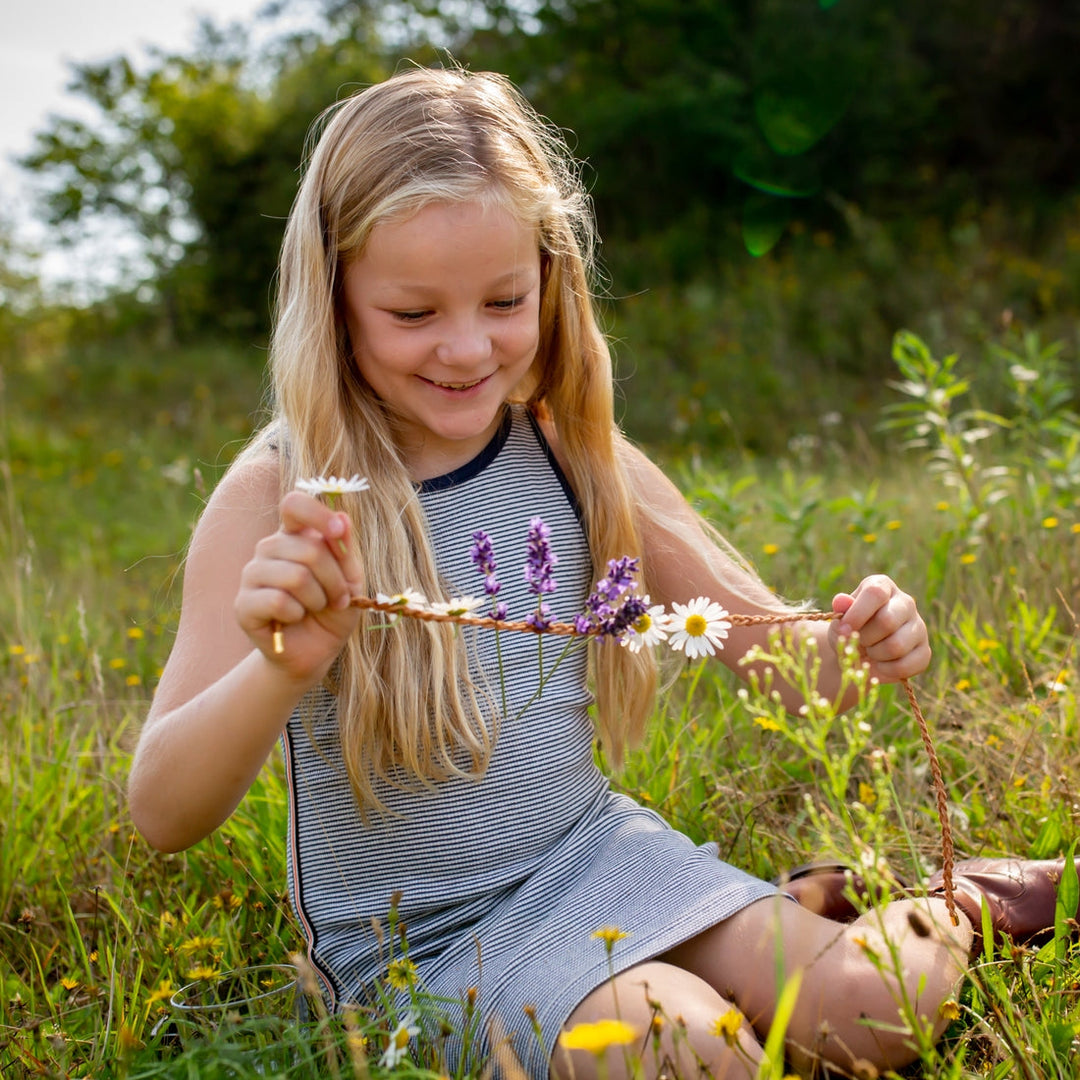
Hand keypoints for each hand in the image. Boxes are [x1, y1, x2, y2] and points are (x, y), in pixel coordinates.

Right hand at [234, 490, 363, 680]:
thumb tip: (344, 516)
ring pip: (295, 576)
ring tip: (316, 608)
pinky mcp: (243, 604)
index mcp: (294, 536)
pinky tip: (293, 620)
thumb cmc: (333, 610)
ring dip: (318, 598)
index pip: (294, 505)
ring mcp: (252, 575)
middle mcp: (269, 549)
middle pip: (308, 548)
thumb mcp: (350, 579)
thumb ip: (345, 549)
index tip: (338, 530)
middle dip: (334, 579)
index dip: (317, 514)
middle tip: (339, 598)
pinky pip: (278, 601)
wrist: (315, 651)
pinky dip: (298, 614)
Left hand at [827, 574, 930, 681]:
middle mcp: (906, 602)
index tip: (844, 628)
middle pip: (887, 621)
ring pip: (897, 645)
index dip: (857, 613)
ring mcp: (919, 627)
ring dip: (875, 655)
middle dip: (865, 637)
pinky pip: (905, 665)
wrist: (858, 657)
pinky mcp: (924, 651)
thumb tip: (841, 601)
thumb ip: (840, 611)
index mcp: (883, 587)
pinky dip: (886, 670)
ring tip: (869, 652)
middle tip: (858, 642)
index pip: (875, 593)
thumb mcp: (839, 620)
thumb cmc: (848, 631)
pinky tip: (880, 664)